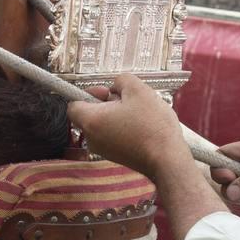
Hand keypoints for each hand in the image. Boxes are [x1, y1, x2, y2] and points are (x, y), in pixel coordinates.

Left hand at [66, 73, 188, 178]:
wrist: (167, 159)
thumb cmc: (152, 126)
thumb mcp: (138, 89)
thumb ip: (121, 80)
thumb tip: (116, 86)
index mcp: (92, 120)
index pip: (72, 105)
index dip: (88, 93)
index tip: (106, 91)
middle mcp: (92, 138)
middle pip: (89, 114)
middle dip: (106, 103)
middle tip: (126, 100)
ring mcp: (104, 150)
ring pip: (103, 125)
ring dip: (117, 115)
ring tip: (138, 114)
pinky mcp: (116, 157)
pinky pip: (112, 136)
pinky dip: (122, 128)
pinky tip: (141, 127)